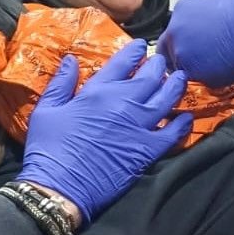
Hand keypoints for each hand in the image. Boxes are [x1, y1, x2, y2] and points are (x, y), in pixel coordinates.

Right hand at [17, 39, 192, 222]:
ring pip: (166, 99)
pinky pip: (173, 133)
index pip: (122, 63)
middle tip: (162, 63)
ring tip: (180, 79)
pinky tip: (186, 117)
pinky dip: (182, 123)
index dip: (135, 51)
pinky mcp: (147, 150)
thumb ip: (61, 82)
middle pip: (150, 77)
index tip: (141, 46)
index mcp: (97, 91)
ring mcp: (138, 127)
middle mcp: (122, 103)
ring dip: (176, 86)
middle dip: (159, 66)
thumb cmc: (48, 148)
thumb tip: (71, 59)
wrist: (59, 187)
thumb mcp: (46, 109)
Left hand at [156, 0, 233, 87]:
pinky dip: (208, 78)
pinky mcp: (192, 71)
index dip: (184, 41)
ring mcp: (181, 51)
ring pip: (182, 67)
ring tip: (218, 62)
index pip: (173, 32)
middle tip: (204, 58)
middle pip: (169, 50)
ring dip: (196, 68)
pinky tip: (224, 68)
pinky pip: (197, 79)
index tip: (195, 45)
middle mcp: (175, 30)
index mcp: (182, 10)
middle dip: (183, 56)